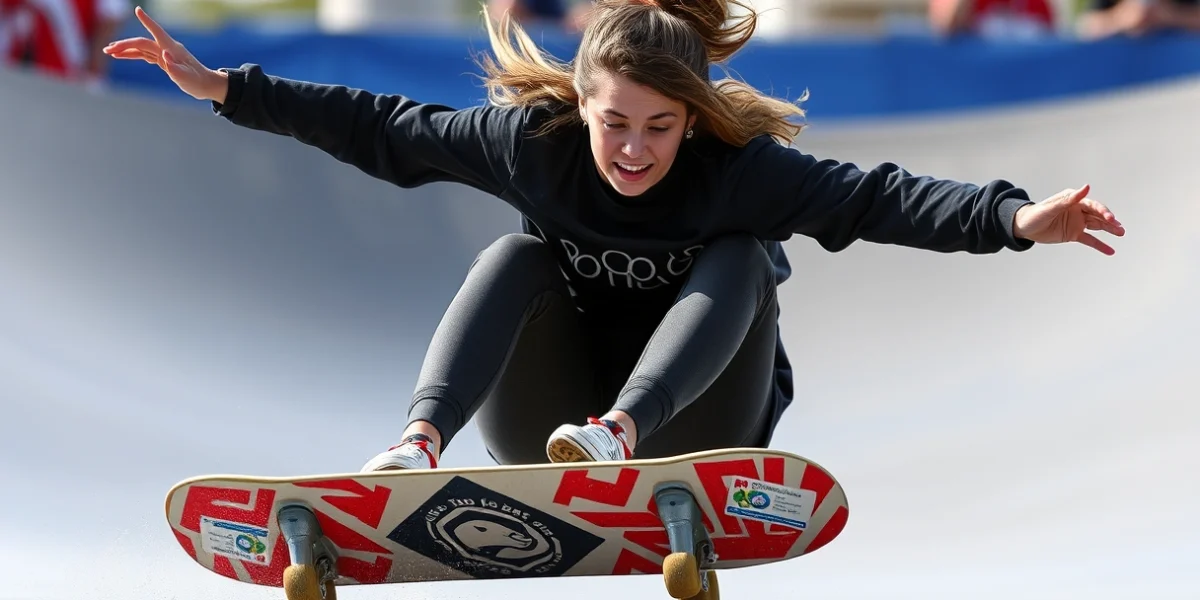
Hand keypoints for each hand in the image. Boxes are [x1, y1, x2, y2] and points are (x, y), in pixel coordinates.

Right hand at [103, 6, 227, 102]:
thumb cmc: (197, 82)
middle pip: (142, 43)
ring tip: (109, 52)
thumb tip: (164, 54)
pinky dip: (133, 55)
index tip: (137, 10)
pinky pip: (145, 55)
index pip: (157, 32)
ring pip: (141, 48)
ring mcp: (165, 53)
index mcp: (172, 49)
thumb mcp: (186, 78)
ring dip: (125, 49)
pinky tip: (122, 56)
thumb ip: (175, 67)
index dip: (147, 21)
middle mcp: (167, 48)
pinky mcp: (164, 60)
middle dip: (124, 44)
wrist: (206, 85)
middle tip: (107, 50)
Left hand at [1013, 184, 1124, 254]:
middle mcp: (1078, 210)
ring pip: (1097, 226)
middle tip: (1119, 227)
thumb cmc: (1036, 214)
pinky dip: (1100, 245)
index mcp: (1073, 200)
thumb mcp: (1052, 207)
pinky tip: (1110, 250)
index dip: (1101, 211)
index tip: (1109, 218)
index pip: (1092, 205)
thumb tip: (1087, 187)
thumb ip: (1070, 199)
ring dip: (1109, 229)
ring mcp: (1077, 222)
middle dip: (1109, 221)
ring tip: (1121, 233)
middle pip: (1097, 215)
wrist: (1024, 227)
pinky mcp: (1074, 234)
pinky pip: (1089, 240)